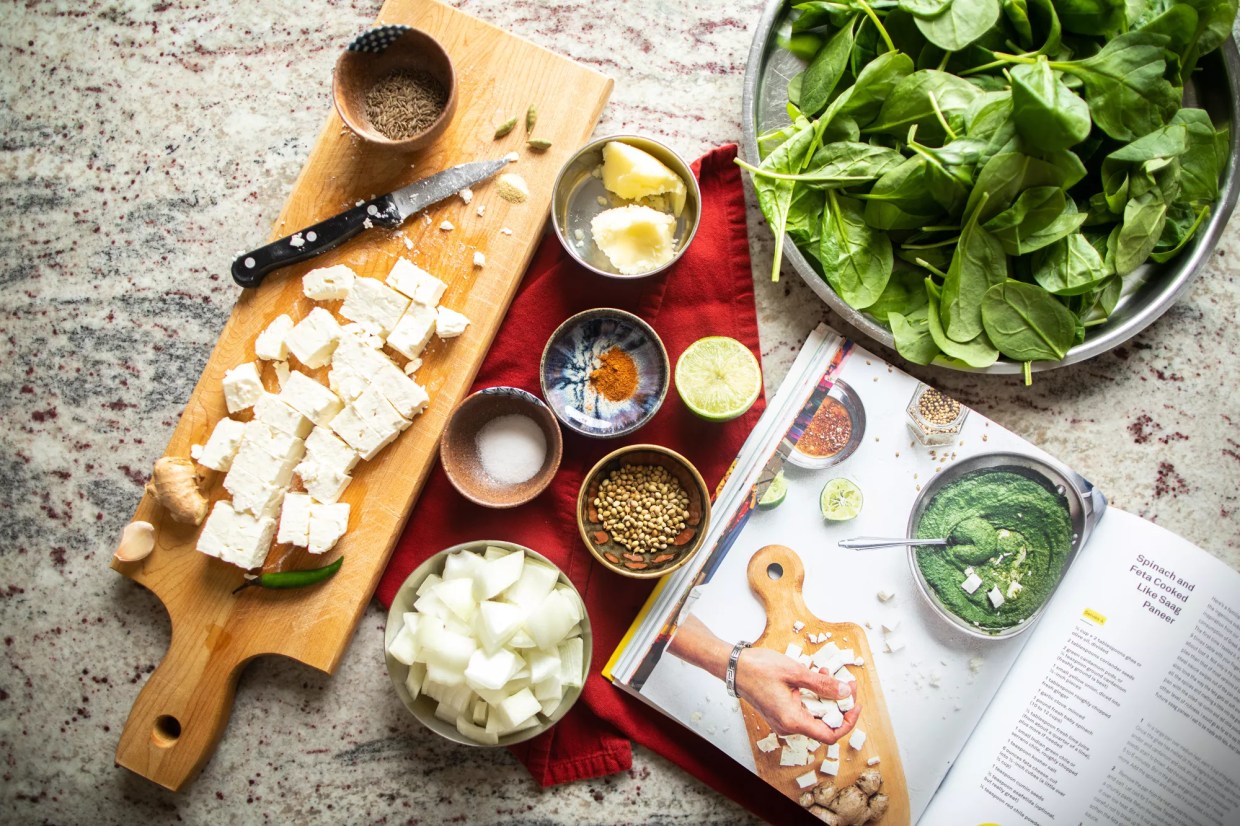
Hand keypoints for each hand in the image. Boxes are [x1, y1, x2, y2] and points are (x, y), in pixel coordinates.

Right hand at [733, 647, 860, 743]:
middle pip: (824, 725)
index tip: (855, 705)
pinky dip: (813, 697)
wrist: (733, 667)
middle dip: (838, 704)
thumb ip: (822, 684)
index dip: (847, 722)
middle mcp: (788, 726)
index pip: (830, 735)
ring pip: (814, 716)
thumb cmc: (758, 669)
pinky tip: (814, 678)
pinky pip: (803, 711)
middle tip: (846, 683)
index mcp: (792, 721)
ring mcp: (783, 721)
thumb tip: (845, 692)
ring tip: (827, 674)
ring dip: (826, 697)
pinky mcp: (780, 713)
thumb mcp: (795, 672)